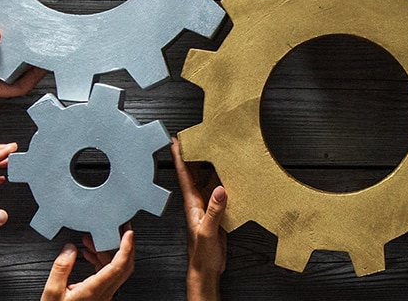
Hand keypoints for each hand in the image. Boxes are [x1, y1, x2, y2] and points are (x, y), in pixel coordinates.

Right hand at [42, 229, 135, 300]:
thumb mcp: (52, 293)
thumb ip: (61, 268)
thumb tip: (69, 248)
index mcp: (94, 290)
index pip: (118, 265)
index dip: (126, 247)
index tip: (128, 232)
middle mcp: (103, 293)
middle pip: (125, 266)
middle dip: (124, 245)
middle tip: (119, 229)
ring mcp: (103, 295)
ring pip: (116, 270)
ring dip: (107, 252)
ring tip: (92, 240)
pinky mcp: (99, 296)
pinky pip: (107, 275)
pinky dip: (101, 261)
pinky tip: (89, 254)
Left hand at [172, 138, 226, 300]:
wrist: (206, 269)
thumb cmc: (201, 254)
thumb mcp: (208, 231)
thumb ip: (214, 211)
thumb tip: (221, 189)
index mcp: (192, 204)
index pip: (184, 175)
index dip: (179, 157)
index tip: (176, 141)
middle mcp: (198, 203)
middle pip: (195, 174)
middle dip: (194, 155)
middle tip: (197, 137)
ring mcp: (207, 208)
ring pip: (209, 181)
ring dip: (211, 167)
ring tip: (216, 151)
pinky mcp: (217, 214)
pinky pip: (219, 193)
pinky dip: (224, 182)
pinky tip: (231, 177)